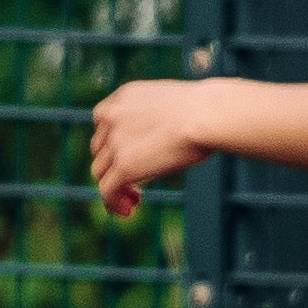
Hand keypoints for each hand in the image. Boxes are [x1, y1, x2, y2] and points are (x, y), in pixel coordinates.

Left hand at [88, 78, 211, 217]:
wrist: (207, 115)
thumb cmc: (205, 110)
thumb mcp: (170, 105)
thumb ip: (155, 119)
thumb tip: (160, 140)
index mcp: (123, 97)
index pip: (102, 121)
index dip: (111, 142)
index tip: (127, 155)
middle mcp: (112, 116)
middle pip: (100, 149)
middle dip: (113, 166)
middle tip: (134, 182)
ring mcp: (115, 142)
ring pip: (100, 172)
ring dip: (115, 187)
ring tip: (134, 201)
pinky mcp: (124, 166)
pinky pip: (107, 191)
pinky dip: (114, 203)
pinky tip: (130, 210)